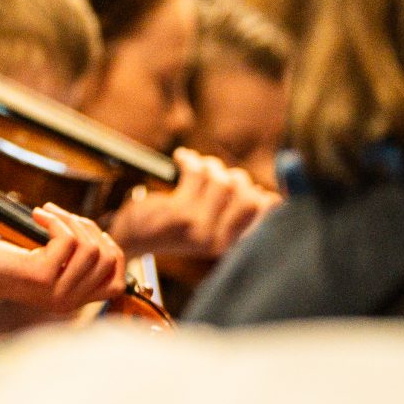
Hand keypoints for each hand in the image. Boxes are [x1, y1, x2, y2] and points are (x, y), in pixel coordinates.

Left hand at [0, 206, 127, 314]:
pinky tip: (37, 215)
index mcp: (73, 301)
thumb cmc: (4, 260)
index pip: (118, 283)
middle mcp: (68, 302)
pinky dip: (55, 220)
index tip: (87, 231)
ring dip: (71, 220)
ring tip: (48, 212)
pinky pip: (68, 240)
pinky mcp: (41, 275)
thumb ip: (73, 258)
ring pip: (90, 247)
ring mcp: (56, 291)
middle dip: (90, 228)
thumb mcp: (46, 263)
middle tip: (62, 215)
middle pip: (107, 259)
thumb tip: (99, 234)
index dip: (112, 251)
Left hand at [106, 151, 279, 260]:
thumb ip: (236, 214)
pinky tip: (182, 159)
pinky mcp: (178, 212)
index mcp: (228, 244)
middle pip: (248, 195)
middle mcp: (217, 239)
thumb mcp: (210, 229)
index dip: (266, 198)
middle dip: (235, 178)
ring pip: (221, 181)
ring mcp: (198, 227)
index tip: (256, 190)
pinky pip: (196, 173)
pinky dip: (190, 160)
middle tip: (218, 175)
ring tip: (199, 167)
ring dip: (210, 166)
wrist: (131, 238)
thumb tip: (273, 197)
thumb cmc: (172, 228)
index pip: (264, 216)